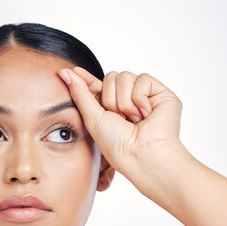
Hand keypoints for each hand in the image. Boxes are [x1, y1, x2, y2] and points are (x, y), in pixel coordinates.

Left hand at [58, 67, 183, 180]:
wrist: (142, 154)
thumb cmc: (117, 144)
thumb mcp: (92, 118)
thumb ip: (80, 93)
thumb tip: (66, 72)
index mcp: (111, 109)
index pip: (98, 86)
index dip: (86, 79)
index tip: (73, 71)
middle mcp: (128, 101)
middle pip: (111, 77)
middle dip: (110, 98)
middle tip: (119, 118)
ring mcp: (145, 97)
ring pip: (125, 77)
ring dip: (124, 101)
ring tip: (133, 120)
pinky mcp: (160, 93)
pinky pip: (143, 79)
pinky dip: (140, 98)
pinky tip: (146, 114)